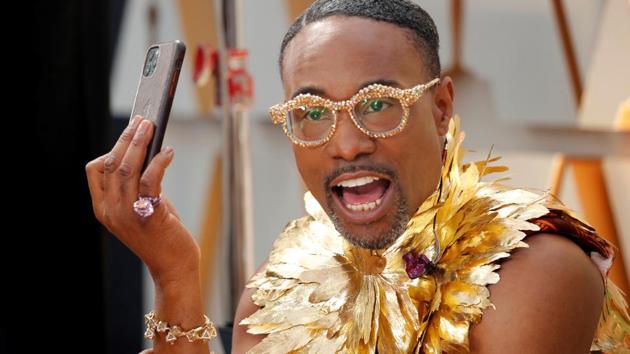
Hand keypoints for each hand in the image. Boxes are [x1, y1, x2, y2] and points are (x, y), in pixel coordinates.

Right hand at [86, 116, 200, 284]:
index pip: (95, 170)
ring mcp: (127, 214)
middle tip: (143, 122)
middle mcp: (111, 211)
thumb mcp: (142, 208)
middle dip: (127, 138)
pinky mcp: (148, 216)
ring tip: (151, 128)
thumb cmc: (162, 236)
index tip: (129, 132)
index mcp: (104, 208)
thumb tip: (148, 154)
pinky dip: (159, 162)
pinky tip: (168, 153)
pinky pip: (149, 181)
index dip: (111, 147)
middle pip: (112, 164)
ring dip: (140, 144)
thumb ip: (138, 185)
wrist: (174, 268)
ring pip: (127, 169)